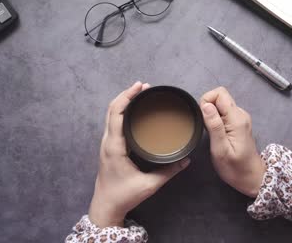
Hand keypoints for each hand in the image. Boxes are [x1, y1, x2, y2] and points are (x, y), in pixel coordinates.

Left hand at [89, 82, 190, 227]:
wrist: (106, 206)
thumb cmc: (124, 195)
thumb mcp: (149, 185)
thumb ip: (169, 172)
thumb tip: (185, 161)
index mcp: (115, 146)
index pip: (116, 113)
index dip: (127, 97)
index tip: (140, 86)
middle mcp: (108, 141)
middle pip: (112, 109)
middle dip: (127, 94)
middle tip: (144, 86)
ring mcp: (107, 144)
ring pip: (111, 115)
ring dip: (124, 102)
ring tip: (140, 94)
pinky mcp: (109, 147)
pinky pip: (113, 123)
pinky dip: (122, 111)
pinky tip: (133, 111)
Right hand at [200, 87, 265, 197]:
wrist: (252, 178)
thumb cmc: (234, 168)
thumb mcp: (220, 149)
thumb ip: (214, 125)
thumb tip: (205, 104)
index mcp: (237, 119)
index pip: (220, 93)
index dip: (207, 101)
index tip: (202, 118)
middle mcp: (240, 114)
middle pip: (220, 96)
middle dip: (208, 107)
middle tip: (206, 128)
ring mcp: (240, 118)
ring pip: (221, 104)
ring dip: (211, 114)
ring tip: (211, 133)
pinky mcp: (238, 123)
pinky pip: (224, 112)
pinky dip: (216, 119)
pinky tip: (216, 134)